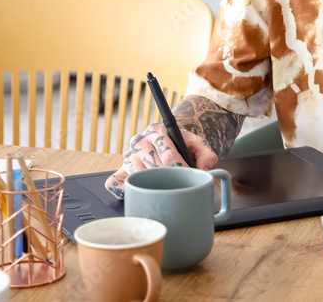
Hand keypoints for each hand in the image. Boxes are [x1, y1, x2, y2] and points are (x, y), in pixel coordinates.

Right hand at [104, 124, 218, 198]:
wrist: (169, 139)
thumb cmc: (183, 144)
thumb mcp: (199, 144)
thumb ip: (208, 155)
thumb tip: (204, 170)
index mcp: (158, 131)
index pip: (168, 154)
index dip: (180, 168)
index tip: (188, 175)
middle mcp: (140, 141)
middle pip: (153, 166)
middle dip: (168, 177)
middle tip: (178, 181)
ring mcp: (128, 156)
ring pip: (137, 176)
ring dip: (151, 184)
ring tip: (162, 184)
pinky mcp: (121, 169)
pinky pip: (114, 183)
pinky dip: (123, 191)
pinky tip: (139, 192)